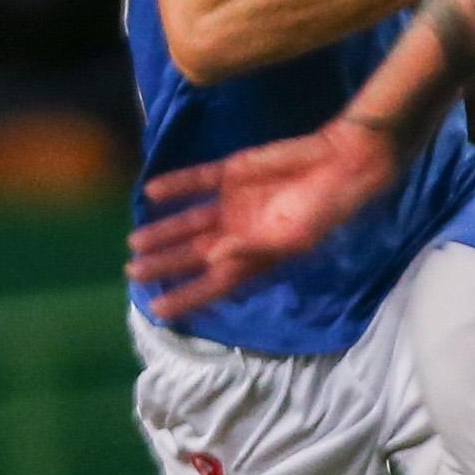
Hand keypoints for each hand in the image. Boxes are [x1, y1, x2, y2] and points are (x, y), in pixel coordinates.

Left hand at [127, 124, 405, 319]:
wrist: (341, 162)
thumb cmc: (324, 208)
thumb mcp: (292, 237)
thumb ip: (251, 248)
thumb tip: (211, 261)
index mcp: (258, 256)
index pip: (216, 283)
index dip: (188, 297)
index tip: (158, 311)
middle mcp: (241, 232)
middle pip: (196, 253)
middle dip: (166, 264)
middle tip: (133, 272)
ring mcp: (235, 203)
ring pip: (191, 221)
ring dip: (164, 231)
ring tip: (135, 243)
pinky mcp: (233, 173)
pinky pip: (198, 181)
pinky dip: (176, 187)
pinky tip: (152, 193)